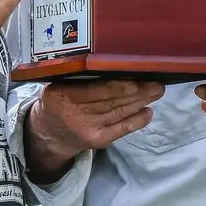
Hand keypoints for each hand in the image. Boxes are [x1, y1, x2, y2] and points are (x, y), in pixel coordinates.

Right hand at [26, 80, 163, 167]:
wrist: (48, 132)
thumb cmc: (59, 100)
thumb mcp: (59, 84)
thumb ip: (79, 77)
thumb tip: (115, 64)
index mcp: (63, 95)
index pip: (94, 91)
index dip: (116, 87)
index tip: (135, 81)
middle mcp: (75, 114)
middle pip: (111, 101)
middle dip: (137, 92)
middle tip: (157, 83)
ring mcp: (87, 129)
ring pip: (118, 113)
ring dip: (140, 103)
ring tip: (157, 92)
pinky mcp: (96, 141)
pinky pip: (119, 130)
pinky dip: (136, 121)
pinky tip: (148, 112)